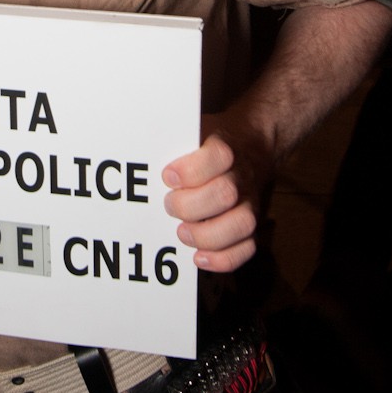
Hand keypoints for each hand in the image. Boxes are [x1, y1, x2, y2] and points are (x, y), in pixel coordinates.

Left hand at [162, 126, 266, 273]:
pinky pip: (248, 248)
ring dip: (208, 234)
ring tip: (182, 233)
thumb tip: (140, 155)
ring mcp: (251, 203)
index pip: (220, 155)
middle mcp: (242, 176)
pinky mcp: (252, 227)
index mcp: (226, 149)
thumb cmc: (206, 148)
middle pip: (226, 193)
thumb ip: (171, 143)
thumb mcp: (192, 134)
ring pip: (242, 223)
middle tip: (169, 206)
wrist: (250, 149)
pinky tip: (199, 257)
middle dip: (191, 205)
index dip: (192, 170)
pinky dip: (223, 259)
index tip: (168, 177)